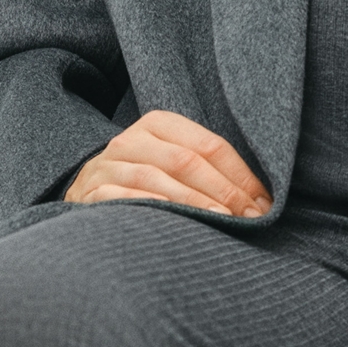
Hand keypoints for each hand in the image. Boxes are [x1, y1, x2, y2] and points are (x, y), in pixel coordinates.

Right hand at [64, 110, 271, 216]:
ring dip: (195, 202)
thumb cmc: (143, 179)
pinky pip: (126, 198)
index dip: (240, 175)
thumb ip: (208, 170)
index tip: (263, 203)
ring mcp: (109, 165)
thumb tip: (261, 201)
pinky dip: (155, 208)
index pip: (209, 146)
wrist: (84, 191)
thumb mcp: (172, 162)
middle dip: (224, 191)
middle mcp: (132, 139)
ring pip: (158, 179)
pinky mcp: (92, 192)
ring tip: (223, 221)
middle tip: (250, 218)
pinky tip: (177, 223)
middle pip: (187, 162)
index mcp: (159, 124)